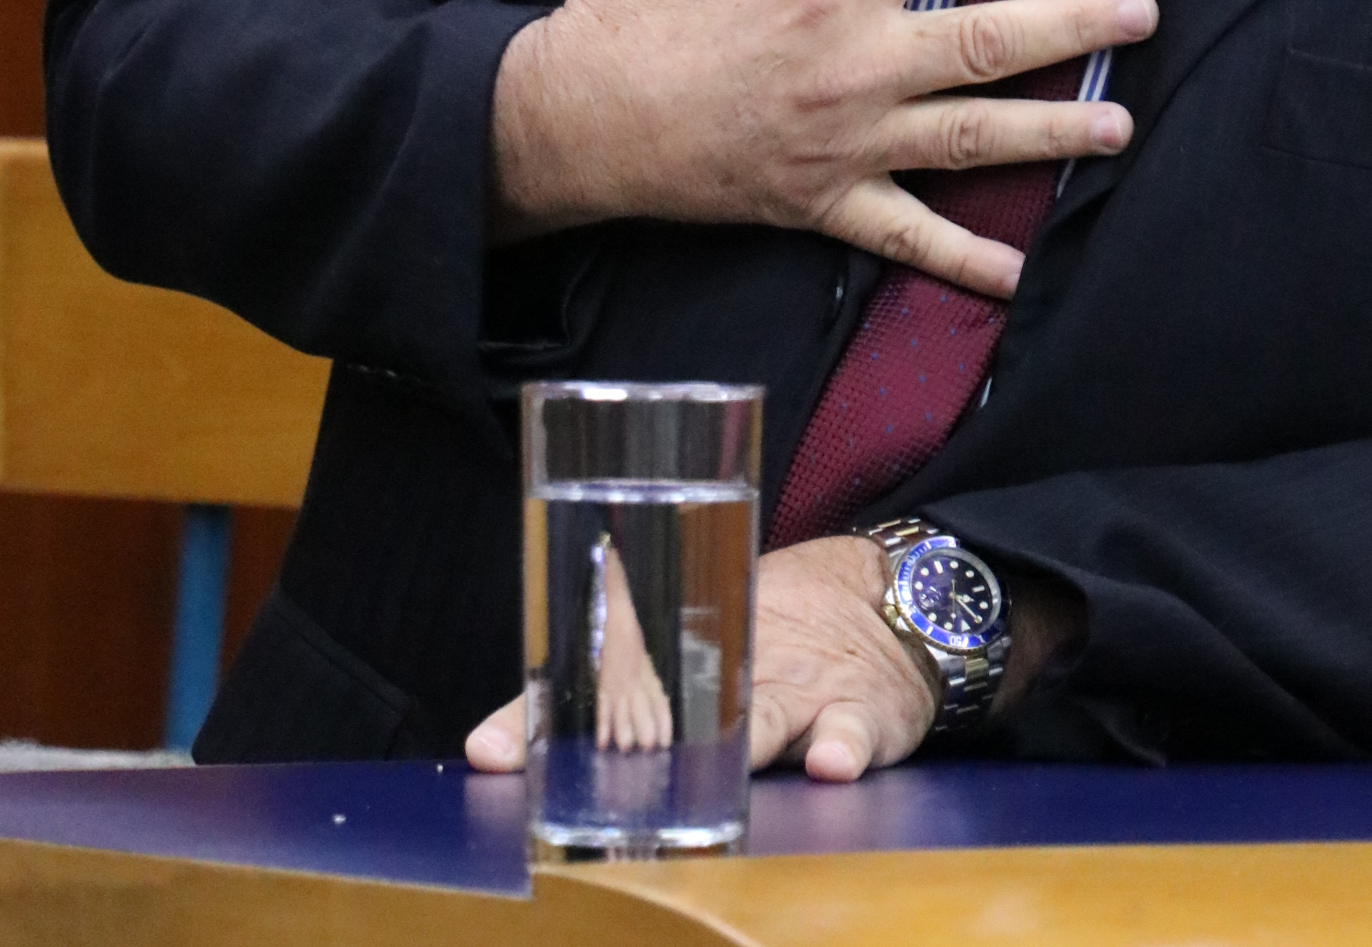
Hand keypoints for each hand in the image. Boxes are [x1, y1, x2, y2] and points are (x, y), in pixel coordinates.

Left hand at [465, 533, 1082, 784]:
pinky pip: (855, 731)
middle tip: (609, 774)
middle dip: (644, 742)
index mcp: (683, 651)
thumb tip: (481, 752)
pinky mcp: (863, 710)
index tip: (491, 753)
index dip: (542, 716)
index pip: (597, 682)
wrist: (891, 598)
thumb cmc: (769, 628)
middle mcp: (736, 665)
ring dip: (743, 733)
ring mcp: (802, 685)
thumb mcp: (695, 646)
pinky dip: (842, 746)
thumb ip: (603, 701)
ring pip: (768, 711)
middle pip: (681, 704)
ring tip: (721, 762)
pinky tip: (828, 763)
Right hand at [489, 0, 1155, 299]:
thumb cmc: (627, 9)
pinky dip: (964, 261)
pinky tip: (1021, 276)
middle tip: (1143, 14)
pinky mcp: (822, 203)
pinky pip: (906, 239)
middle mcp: (854, 68)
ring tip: (1119, 127)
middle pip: (984, 44)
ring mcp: (845, 144)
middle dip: (1072, 28)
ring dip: (1050, 133)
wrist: (576, 124)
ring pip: (969, 140)